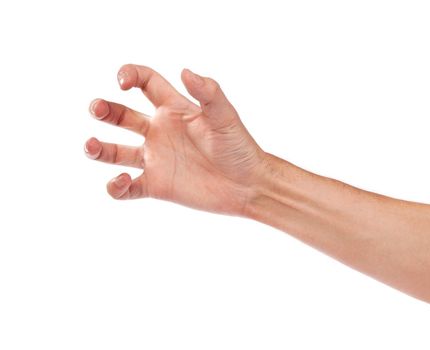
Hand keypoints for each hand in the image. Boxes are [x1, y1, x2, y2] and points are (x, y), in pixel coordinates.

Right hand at [85, 64, 266, 215]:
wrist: (248, 185)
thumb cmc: (239, 147)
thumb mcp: (225, 117)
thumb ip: (208, 93)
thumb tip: (185, 71)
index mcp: (174, 109)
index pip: (145, 83)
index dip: (129, 75)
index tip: (122, 82)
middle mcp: (160, 131)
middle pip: (122, 115)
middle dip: (104, 109)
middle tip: (96, 109)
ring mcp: (156, 159)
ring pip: (116, 152)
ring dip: (98, 148)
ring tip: (90, 146)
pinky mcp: (156, 185)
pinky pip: (127, 188)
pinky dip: (116, 187)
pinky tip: (121, 182)